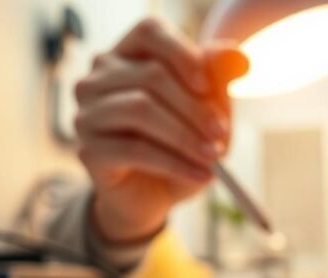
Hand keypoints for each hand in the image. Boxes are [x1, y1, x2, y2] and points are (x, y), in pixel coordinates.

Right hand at [74, 18, 247, 242]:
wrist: (153, 196)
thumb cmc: (179, 145)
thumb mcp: (205, 110)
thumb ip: (217, 79)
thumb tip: (240, 57)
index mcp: (126, 56)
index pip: (149, 32)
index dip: (182, 55)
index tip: (208, 86)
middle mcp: (98, 79)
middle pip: (150, 76)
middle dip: (195, 108)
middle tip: (223, 135)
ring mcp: (87, 113)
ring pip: (140, 110)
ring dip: (186, 136)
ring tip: (213, 157)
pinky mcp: (88, 150)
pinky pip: (135, 150)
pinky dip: (175, 163)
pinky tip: (201, 175)